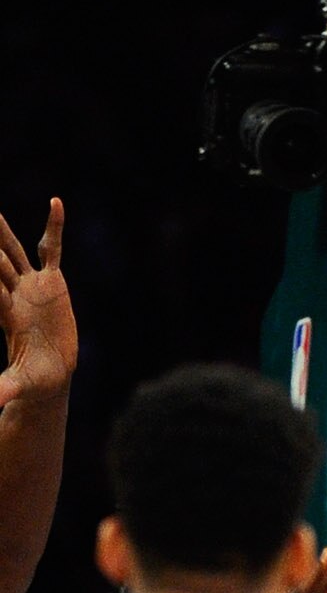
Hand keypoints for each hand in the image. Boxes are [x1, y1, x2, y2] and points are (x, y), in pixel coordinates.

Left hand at [0, 199, 75, 408]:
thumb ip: (2, 389)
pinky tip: (55, 203)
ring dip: (3, 230)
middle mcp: (15, 294)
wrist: (51, 375)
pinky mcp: (51, 282)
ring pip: (14, 251)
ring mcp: (32, 286)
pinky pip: (52, 250)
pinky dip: (55, 228)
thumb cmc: (33, 381)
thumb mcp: (19, 385)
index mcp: (6, 315)